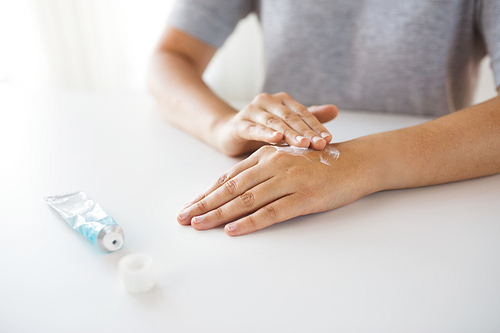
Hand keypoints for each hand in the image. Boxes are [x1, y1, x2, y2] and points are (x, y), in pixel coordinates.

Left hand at [177, 142, 377, 235]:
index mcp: (267, 156)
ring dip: (219, 214)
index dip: (207, 192)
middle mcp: (274, 166)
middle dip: (204, 204)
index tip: (189, 205)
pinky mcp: (304, 197)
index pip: (229, 177)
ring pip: (246, 200)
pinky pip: (272, 212)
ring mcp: (289, 181)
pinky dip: (250, 222)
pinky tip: (233, 230)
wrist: (358, 161)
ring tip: (199, 225)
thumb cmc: (322, 162)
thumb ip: (264, 169)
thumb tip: (238, 187)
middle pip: (231, 188)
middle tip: (183, 218)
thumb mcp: (288, 158)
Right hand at [214, 92, 337, 155]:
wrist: (230, 133)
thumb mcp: (287, 125)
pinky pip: (254, 129)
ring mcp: (251, 111)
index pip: (302, 113)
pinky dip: (265, 134)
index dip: (316, 125)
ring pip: (274, 123)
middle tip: (320, 144)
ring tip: (304, 143)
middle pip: (290, 118)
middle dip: (306, 132)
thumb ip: (309, 118)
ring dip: (290, 134)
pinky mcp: (239, 124)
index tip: (329, 139)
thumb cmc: (262, 130)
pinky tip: (276, 139)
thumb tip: (336, 109)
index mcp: (281, 100)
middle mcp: (267, 102)